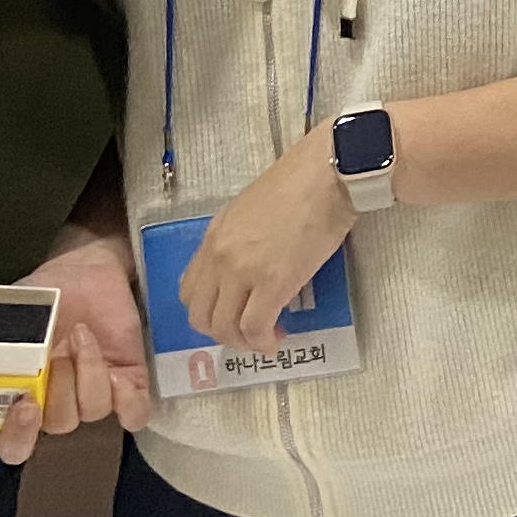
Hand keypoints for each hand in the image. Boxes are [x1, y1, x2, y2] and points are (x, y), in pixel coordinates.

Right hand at [0, 225, 151, 464]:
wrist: (82, 269)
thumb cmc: (35, 300)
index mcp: (21, 399)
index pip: (14, 445)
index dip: (18, 436)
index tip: (25, 405)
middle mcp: (58, 404)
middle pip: (58, 426)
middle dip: (59, 392)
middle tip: (56, 357)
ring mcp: (94, 394)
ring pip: (93, 411)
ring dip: (88, 373)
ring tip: (82, 334)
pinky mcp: (130, 383)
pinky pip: (134, 413)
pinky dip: (129, 400)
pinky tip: (118, 373)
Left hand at [181, 135, 356, 354]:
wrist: (327, 174)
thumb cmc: (301, 183)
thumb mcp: (252, 209)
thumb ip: (240, 239)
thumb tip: (251, 264)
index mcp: (214, 237)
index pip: (189, 290)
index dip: (208, 310)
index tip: (233, 312)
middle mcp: (219, 257)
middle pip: (200, 315)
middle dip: (222, 332)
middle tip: (249, 331)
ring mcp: (243, 272)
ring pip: (224, 328)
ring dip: (243, 342)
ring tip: (267, 337)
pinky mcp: (274, 283)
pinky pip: (255, 328)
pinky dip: (263, 342)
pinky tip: (276, 339)